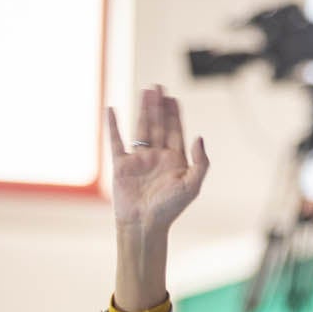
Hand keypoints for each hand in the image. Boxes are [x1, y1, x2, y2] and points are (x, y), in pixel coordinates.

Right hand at [106, 86, 208, 234]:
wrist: (144, 224)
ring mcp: (139, 159)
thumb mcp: (192, 185)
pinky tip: (112, 109)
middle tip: (158, 86)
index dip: (175, 114)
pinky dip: (113, 125)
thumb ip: (200, 162)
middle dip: (158, 106)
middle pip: (159, 125)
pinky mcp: (121, 165)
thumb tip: (199, 137)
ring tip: (145, 92)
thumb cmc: (170, 208)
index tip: (173, 97)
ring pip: (141, 128)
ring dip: (142, 110)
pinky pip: (116, 141)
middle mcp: (157, 157)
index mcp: (175, 161)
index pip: (176, 131)